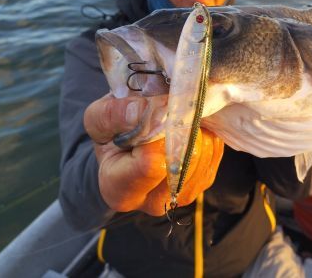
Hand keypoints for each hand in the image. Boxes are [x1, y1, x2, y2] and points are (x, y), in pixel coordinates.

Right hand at [84, 94, 223, 215]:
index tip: (155, 109)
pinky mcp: (204, 182)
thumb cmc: (110, 133)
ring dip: (192, 127)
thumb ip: (113, 114)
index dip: (158, 131)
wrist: (125, 145)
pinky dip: (204, 131)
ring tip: (173, 118)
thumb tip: (144, 111)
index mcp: (119, 191)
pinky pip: (214, 149)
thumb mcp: (98, 117)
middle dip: (178, 127)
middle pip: (183, 159)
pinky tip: (186, 126)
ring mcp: (182, 195)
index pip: (151, 163)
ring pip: (203, 152)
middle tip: (166, 109)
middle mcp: (152, 202)